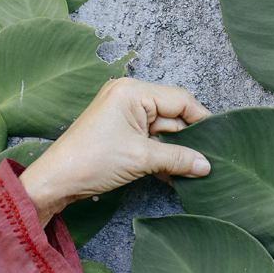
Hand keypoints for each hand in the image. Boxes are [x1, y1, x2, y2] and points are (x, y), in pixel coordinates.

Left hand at [18, 77, 211, 225]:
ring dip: (175, 150)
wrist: (56, 181)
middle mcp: (129, 96)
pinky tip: (174, 173)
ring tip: (193, 170)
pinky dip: (161, 154)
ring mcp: (123, 113)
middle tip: (207, 161)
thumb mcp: (141, 159)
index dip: (201, 120)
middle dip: (188, 139)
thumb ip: (178, 159)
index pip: (180, 99)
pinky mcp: (120, 131)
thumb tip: (205, 165)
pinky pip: (149, 138)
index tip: (218, 141)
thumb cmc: (91, 161)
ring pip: (162, 129)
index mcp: (133, 91)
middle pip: (172, 114)